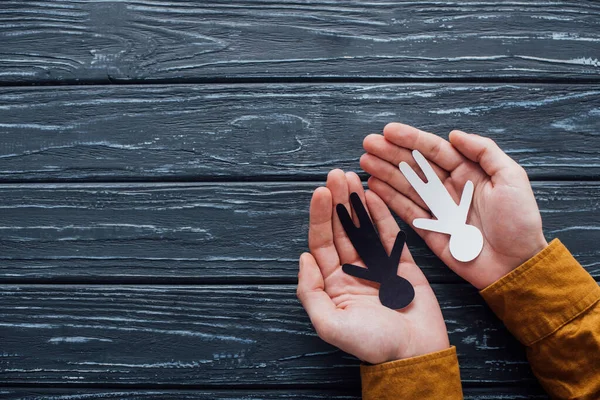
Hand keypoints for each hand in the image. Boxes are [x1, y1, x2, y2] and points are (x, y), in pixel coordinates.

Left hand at [297, 169, 448, 363]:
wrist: (416, 354)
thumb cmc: (373, 345)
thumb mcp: (330, 325)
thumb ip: (310, 293)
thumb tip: (303, 258)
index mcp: (333, 284)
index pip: (322, 243)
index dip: (320, 217)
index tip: (320, 192)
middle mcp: (352, 271)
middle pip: (341, 229)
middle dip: (337, 201)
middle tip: (336, 175)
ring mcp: (377, 266)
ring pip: (363, 227)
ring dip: (356, 202)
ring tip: (352, 177)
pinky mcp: (401, 264)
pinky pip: (389, 235)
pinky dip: (381, 215)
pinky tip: (373, 195)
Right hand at [361, 123, 547, 288]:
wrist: (517, 265)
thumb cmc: (520, 222)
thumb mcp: (511, 177)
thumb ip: (484, 151)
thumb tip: (454, 134)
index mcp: (469, 172)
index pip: (434, 150)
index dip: (411, 139)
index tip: (389, 130)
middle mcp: (449, 187)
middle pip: (415, 166)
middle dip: (391, 153)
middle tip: (369, 143)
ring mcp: (438, 209)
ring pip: (406, 185)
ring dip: (385, 172)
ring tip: (364, 161)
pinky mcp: (430, 230)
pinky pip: (406, 211)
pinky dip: (388, 199)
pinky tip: (373, 186)